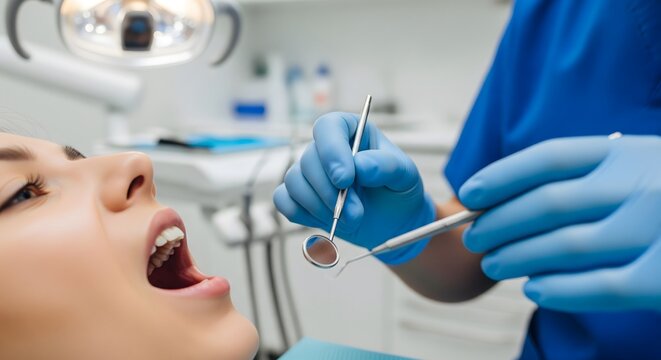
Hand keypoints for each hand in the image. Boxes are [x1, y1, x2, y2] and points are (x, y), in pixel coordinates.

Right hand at [273, 112, 435, 264]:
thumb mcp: (404, 174)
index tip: (345, 179)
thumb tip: (361, 166)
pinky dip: (301, 214)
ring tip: (349, 220)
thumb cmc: (398, 190)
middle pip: (309, 160)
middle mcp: (326, 148)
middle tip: (355, 214)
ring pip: (295, 182)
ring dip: (320, 207)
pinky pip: (284, 201)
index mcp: (350, 131)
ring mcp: (310, 172)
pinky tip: (326, 221)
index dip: (331, 151)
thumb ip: (386, 165)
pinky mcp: (299, 196)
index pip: (328, 127)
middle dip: (331, 193)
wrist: (392, 222)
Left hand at [460, 135, 660, 311]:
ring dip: (518, 257)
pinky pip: (602, 288)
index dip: (502, 175)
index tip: (470, 193)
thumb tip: (506, 196)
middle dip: (499, 222)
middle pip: (547, 203)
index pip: (550, 158)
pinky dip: (561, 290)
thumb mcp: (639, 164)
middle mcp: (641, 184)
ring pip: (566, 246)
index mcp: (629, 153)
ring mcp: (657, 227)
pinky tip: (535, 290)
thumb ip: (588, 174)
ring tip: (493, 264)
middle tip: (474, 237)